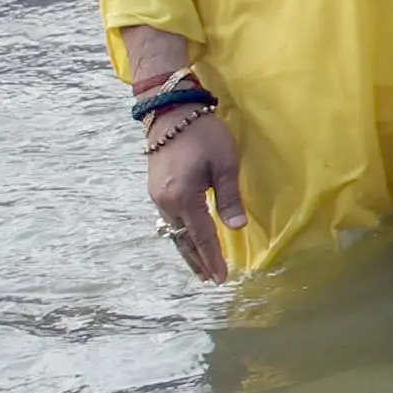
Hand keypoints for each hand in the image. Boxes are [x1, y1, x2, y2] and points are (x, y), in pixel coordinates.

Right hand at [144, 109, 246, 280]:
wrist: (171, 112)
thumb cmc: (203, 134)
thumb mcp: (224, 164)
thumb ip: (229, 197)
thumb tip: (236, 227)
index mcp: (183, 198)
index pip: (202, 236)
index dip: (213, 258)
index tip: (221, 278)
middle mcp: (165, 202)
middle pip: (183, 239)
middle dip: (197, 260)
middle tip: (210, 279)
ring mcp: (157, 195)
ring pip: (173, 231)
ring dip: (187, 249)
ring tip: (200, 266)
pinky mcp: (156, 188)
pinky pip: (169, 219)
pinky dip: (180, 234)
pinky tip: (187, 238)